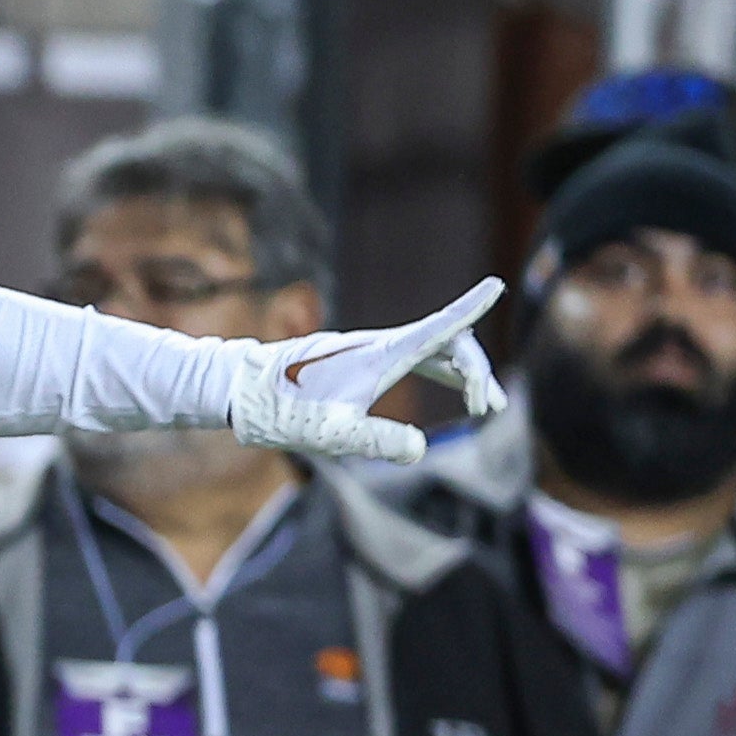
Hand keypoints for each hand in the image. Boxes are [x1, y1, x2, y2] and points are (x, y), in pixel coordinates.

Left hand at [226, 279, 507, 467]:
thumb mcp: (329, 432)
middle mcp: (379, 345)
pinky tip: (455, 387)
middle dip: (476, 371)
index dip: (470, 308)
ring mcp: (371, 351)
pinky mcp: (361, 361)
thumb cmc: (279, 409)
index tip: (496, 285)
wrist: (239, 391)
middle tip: (491, 408)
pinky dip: (443, 372)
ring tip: (487, 406)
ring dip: (465, 373)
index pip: (436, 327)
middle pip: (447, 343)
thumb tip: (419, 450)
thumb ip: (374, 439)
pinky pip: (416, 358)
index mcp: (379, 354)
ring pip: (434, 351)